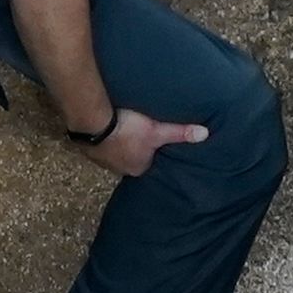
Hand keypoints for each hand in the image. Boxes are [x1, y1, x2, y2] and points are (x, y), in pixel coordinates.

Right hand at [76, 107, 210, 177]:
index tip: (158, 142)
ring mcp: (101, 161)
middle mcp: (118, 169)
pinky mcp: (88, 150)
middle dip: (138, 149)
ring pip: (117, 153)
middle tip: (143, 136)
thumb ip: (179, 133)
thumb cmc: (127, 130)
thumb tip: (205, 134)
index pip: (151, 163)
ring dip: (121, 144)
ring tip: (127, 132)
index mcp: (137, 169)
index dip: (155, 152)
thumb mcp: (157, 131)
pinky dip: (107, 139)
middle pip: (133, 159)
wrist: (91, 123)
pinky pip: (102, 146)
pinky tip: (109, 130)